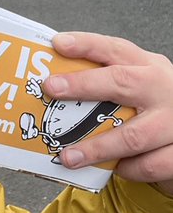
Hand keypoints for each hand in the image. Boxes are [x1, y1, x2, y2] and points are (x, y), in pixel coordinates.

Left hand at [43, 32, 172, 193]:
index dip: (86, 45)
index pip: (116, 50)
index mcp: (149, 67)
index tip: (59, 44)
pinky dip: (128, 168)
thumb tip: (57, 87)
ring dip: (97, 147)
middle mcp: (164, 89)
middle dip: (84, 85)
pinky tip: (115, 168)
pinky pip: (149, 165)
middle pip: (123, 82)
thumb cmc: (157, 107)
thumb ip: (109, 83)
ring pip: (133, 136)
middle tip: (52, 88)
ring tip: (69, 156)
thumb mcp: (140, 86)